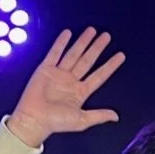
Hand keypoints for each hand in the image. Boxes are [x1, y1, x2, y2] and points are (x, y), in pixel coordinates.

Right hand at [7, 28, 126, 149]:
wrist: (34, 120)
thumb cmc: (55, 122)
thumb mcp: (81, 120)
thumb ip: (99, 116)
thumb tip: (116, 117)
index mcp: (80, 92)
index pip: (99, 76)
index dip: (110, 66)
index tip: (121, 55)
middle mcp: (71, 81)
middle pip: (87, 61)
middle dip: (97, 48)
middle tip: (107, 36)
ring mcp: (58, 74)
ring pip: (74, 54)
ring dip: (83, 42)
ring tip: (92, 30)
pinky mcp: (45, 70)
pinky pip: (55, 53)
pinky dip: (60, 43)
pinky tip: (68, 33)